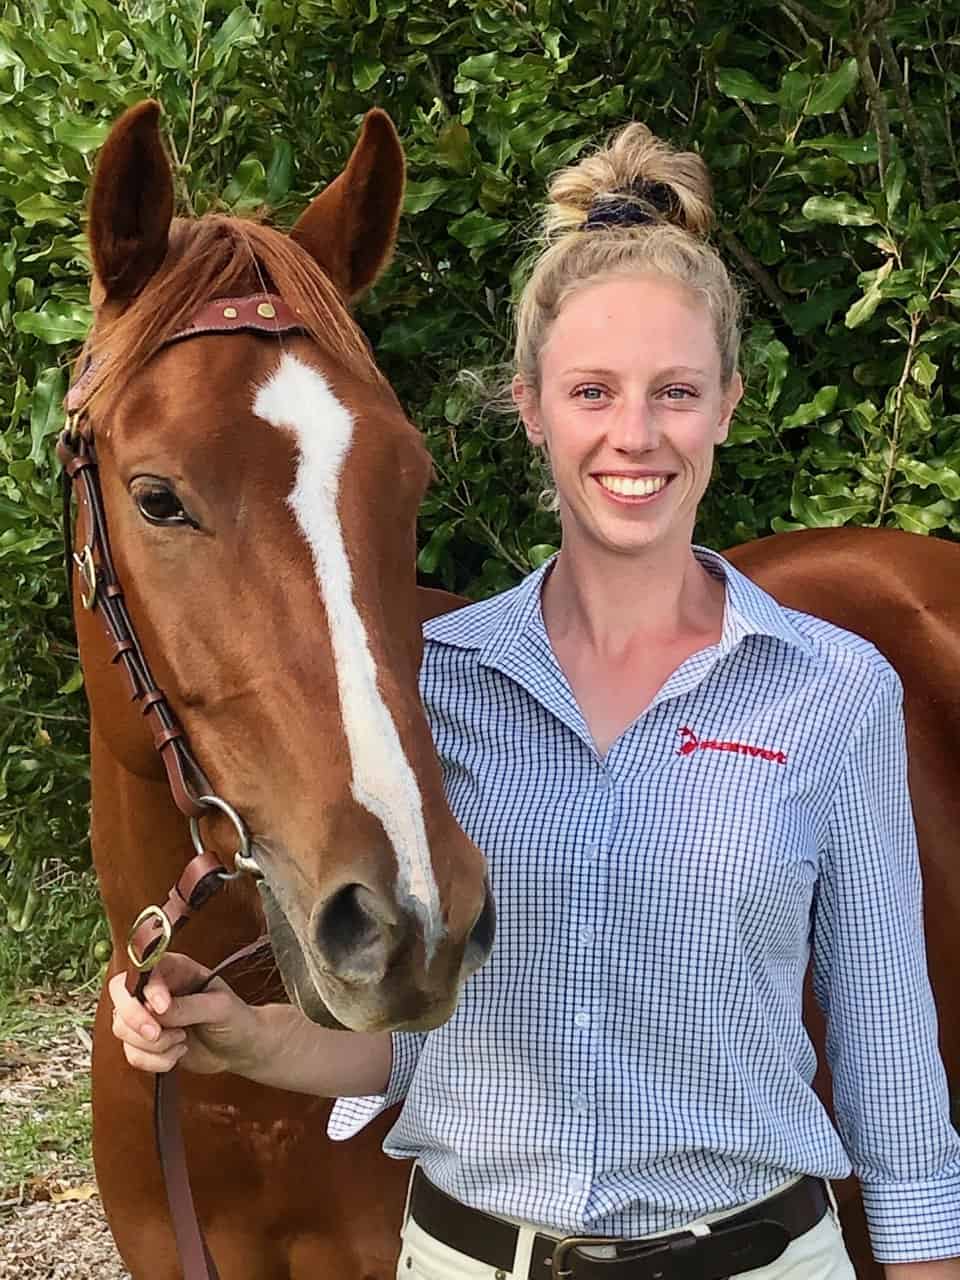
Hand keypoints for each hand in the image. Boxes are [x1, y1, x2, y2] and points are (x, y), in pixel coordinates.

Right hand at [108, 953, 260, 1076]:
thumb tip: (156, 1010)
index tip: (163, 1007)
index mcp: (174, 969)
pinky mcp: (146, 1042)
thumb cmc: (236, 1018)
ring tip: (182, 1041)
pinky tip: (177, 1054)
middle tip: (158, 1035)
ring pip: (122, 1029)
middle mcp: (155, 990)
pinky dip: (154, 1061)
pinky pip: (131, 1054)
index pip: (143, 970)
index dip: (146, 990)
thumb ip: (188, 1006)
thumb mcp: (219, 1007)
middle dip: (136, 1021)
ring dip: (152, 1045)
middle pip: (121, 998)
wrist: (240, 1048)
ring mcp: (148, 1016)